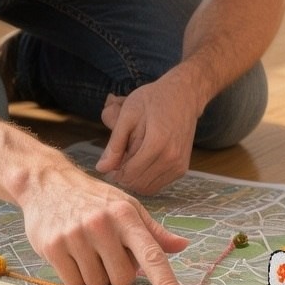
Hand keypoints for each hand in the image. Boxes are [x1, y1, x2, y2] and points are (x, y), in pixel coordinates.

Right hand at [19, 163, 188, 284]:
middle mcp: (102, 224)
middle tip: (106, 252)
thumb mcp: (126, 206)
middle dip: (117, 273)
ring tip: (86, 250)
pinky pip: (74, 284)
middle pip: (123, 280)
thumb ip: (153, 231)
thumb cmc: (93, 198)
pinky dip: (75, 276)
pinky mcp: (53, 247)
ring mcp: (75, 236)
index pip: (152, 256)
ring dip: (94, 275)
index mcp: (126, 215)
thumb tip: (182, 246)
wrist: (46, 183)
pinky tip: (71, 254)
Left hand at [97, 77, 198, 193]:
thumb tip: (101, 168)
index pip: (128, 175)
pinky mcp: (182, 169)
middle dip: (123, 177)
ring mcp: (179, 165)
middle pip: (137, 184)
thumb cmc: (153, 100)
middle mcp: (171, 159)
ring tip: (130, 159)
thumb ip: (114, 144)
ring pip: (148, 188)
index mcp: (157, 144)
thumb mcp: (128, 115)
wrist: (183, 95)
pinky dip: (146, 179)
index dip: (113, 173)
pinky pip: (158, 184)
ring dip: (135, 179)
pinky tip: (142, 161)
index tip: (109, 163)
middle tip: (118, 161)